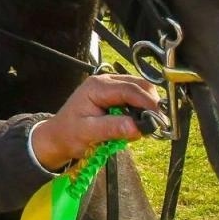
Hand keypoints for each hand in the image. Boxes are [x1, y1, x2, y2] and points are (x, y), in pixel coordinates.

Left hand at [29, 74, 160, 171]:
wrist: (58, 137)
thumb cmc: (69, 134)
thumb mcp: (88, 133)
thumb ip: (111, 128)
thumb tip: (137, 127)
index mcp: (97, 87)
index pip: (129, 89)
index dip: (147, 103)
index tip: (160, 119)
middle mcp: (105, 82)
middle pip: (139, 85)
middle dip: (151, 103)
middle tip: (158, 124)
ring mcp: (110, 87)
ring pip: (140, 90)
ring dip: (147, 107)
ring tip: (146, 126)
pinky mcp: (115, 95)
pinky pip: (135, 98)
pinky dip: (141, 110)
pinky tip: (137, 124)